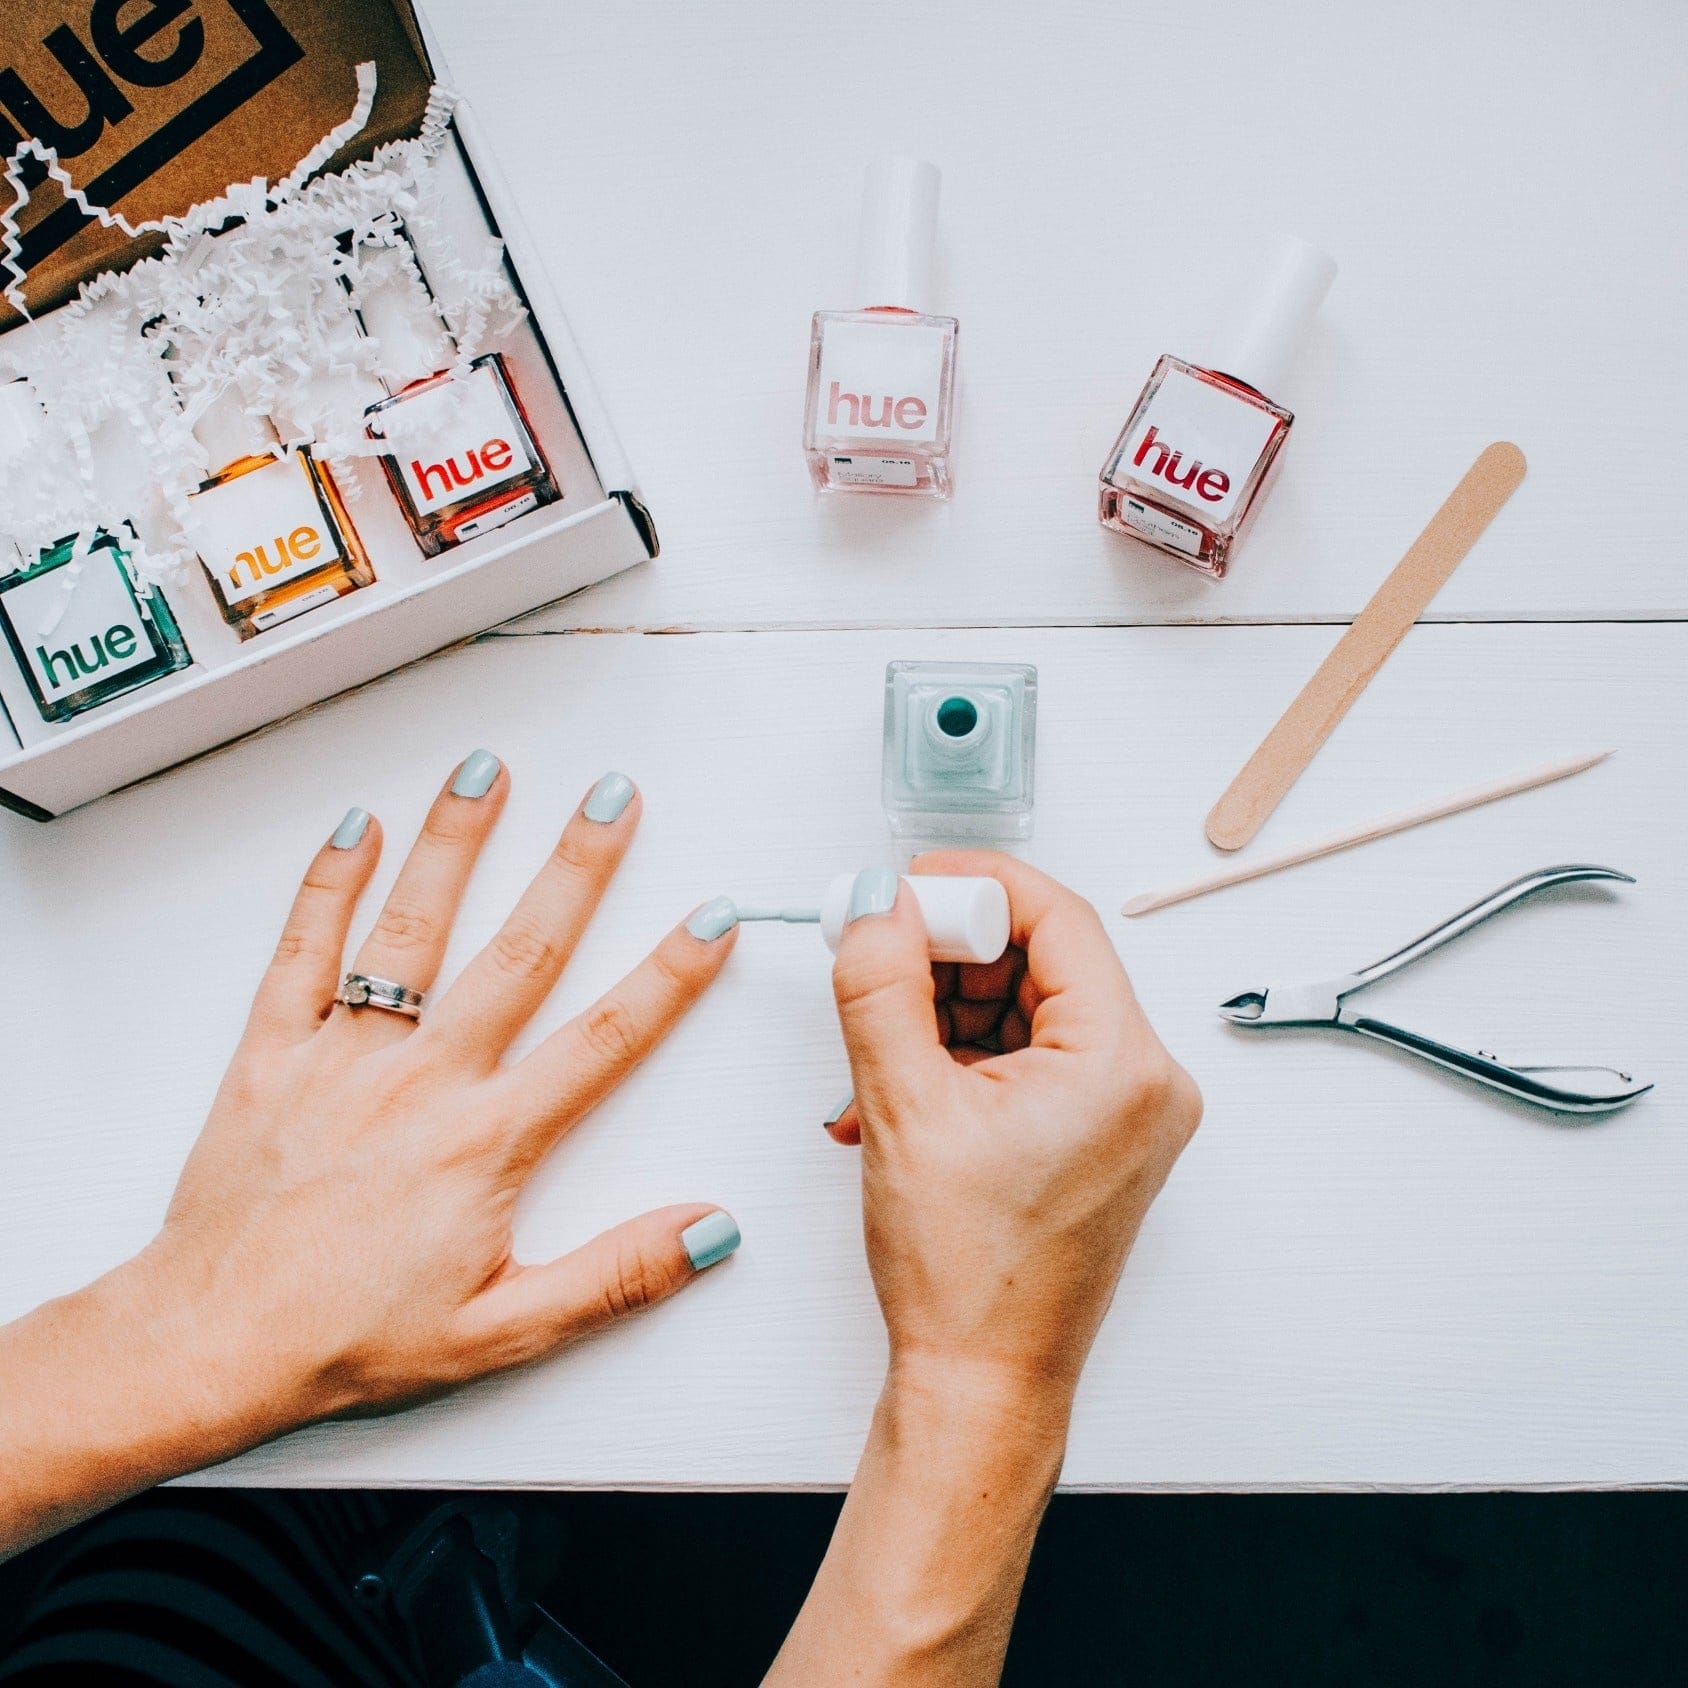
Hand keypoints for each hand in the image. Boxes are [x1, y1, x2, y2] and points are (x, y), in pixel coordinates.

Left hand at [129, 755, 742, 1434]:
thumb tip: (709, 1229)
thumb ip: (615, 1275)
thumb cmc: (349, 1338)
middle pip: (519, 953)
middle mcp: (422, 1081)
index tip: (711, 918)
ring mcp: (344, 1058)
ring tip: (489, 772)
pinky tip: (357, 829)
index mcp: (485, 1141)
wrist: (211, 1342)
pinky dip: (327, 886)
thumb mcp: (504, 1330)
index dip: (669, 975)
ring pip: (412, 930)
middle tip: (612, 797)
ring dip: (455, 844)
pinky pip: (301, 954)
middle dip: (575, 867)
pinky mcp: (273, 1054)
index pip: (602, 1039)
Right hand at [827, 853, 1200, 1409]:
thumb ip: (881, 985)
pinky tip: (903, 1093)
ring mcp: (1130, 1113)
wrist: (982, 1384)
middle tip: (879, 965)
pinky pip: (1035, 1057)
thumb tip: (879, 903)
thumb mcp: (902, 1106)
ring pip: (1031, 1008)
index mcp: (1123, 1063)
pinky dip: (967, 1058)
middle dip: (950, 959)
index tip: (909, 886)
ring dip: (947, 1015)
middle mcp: (1147, 1082)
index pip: (1059, 917)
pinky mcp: (1104, 1136)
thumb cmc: (964, 1275)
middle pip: (1044, 960)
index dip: (976, 887)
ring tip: (878, 1061)